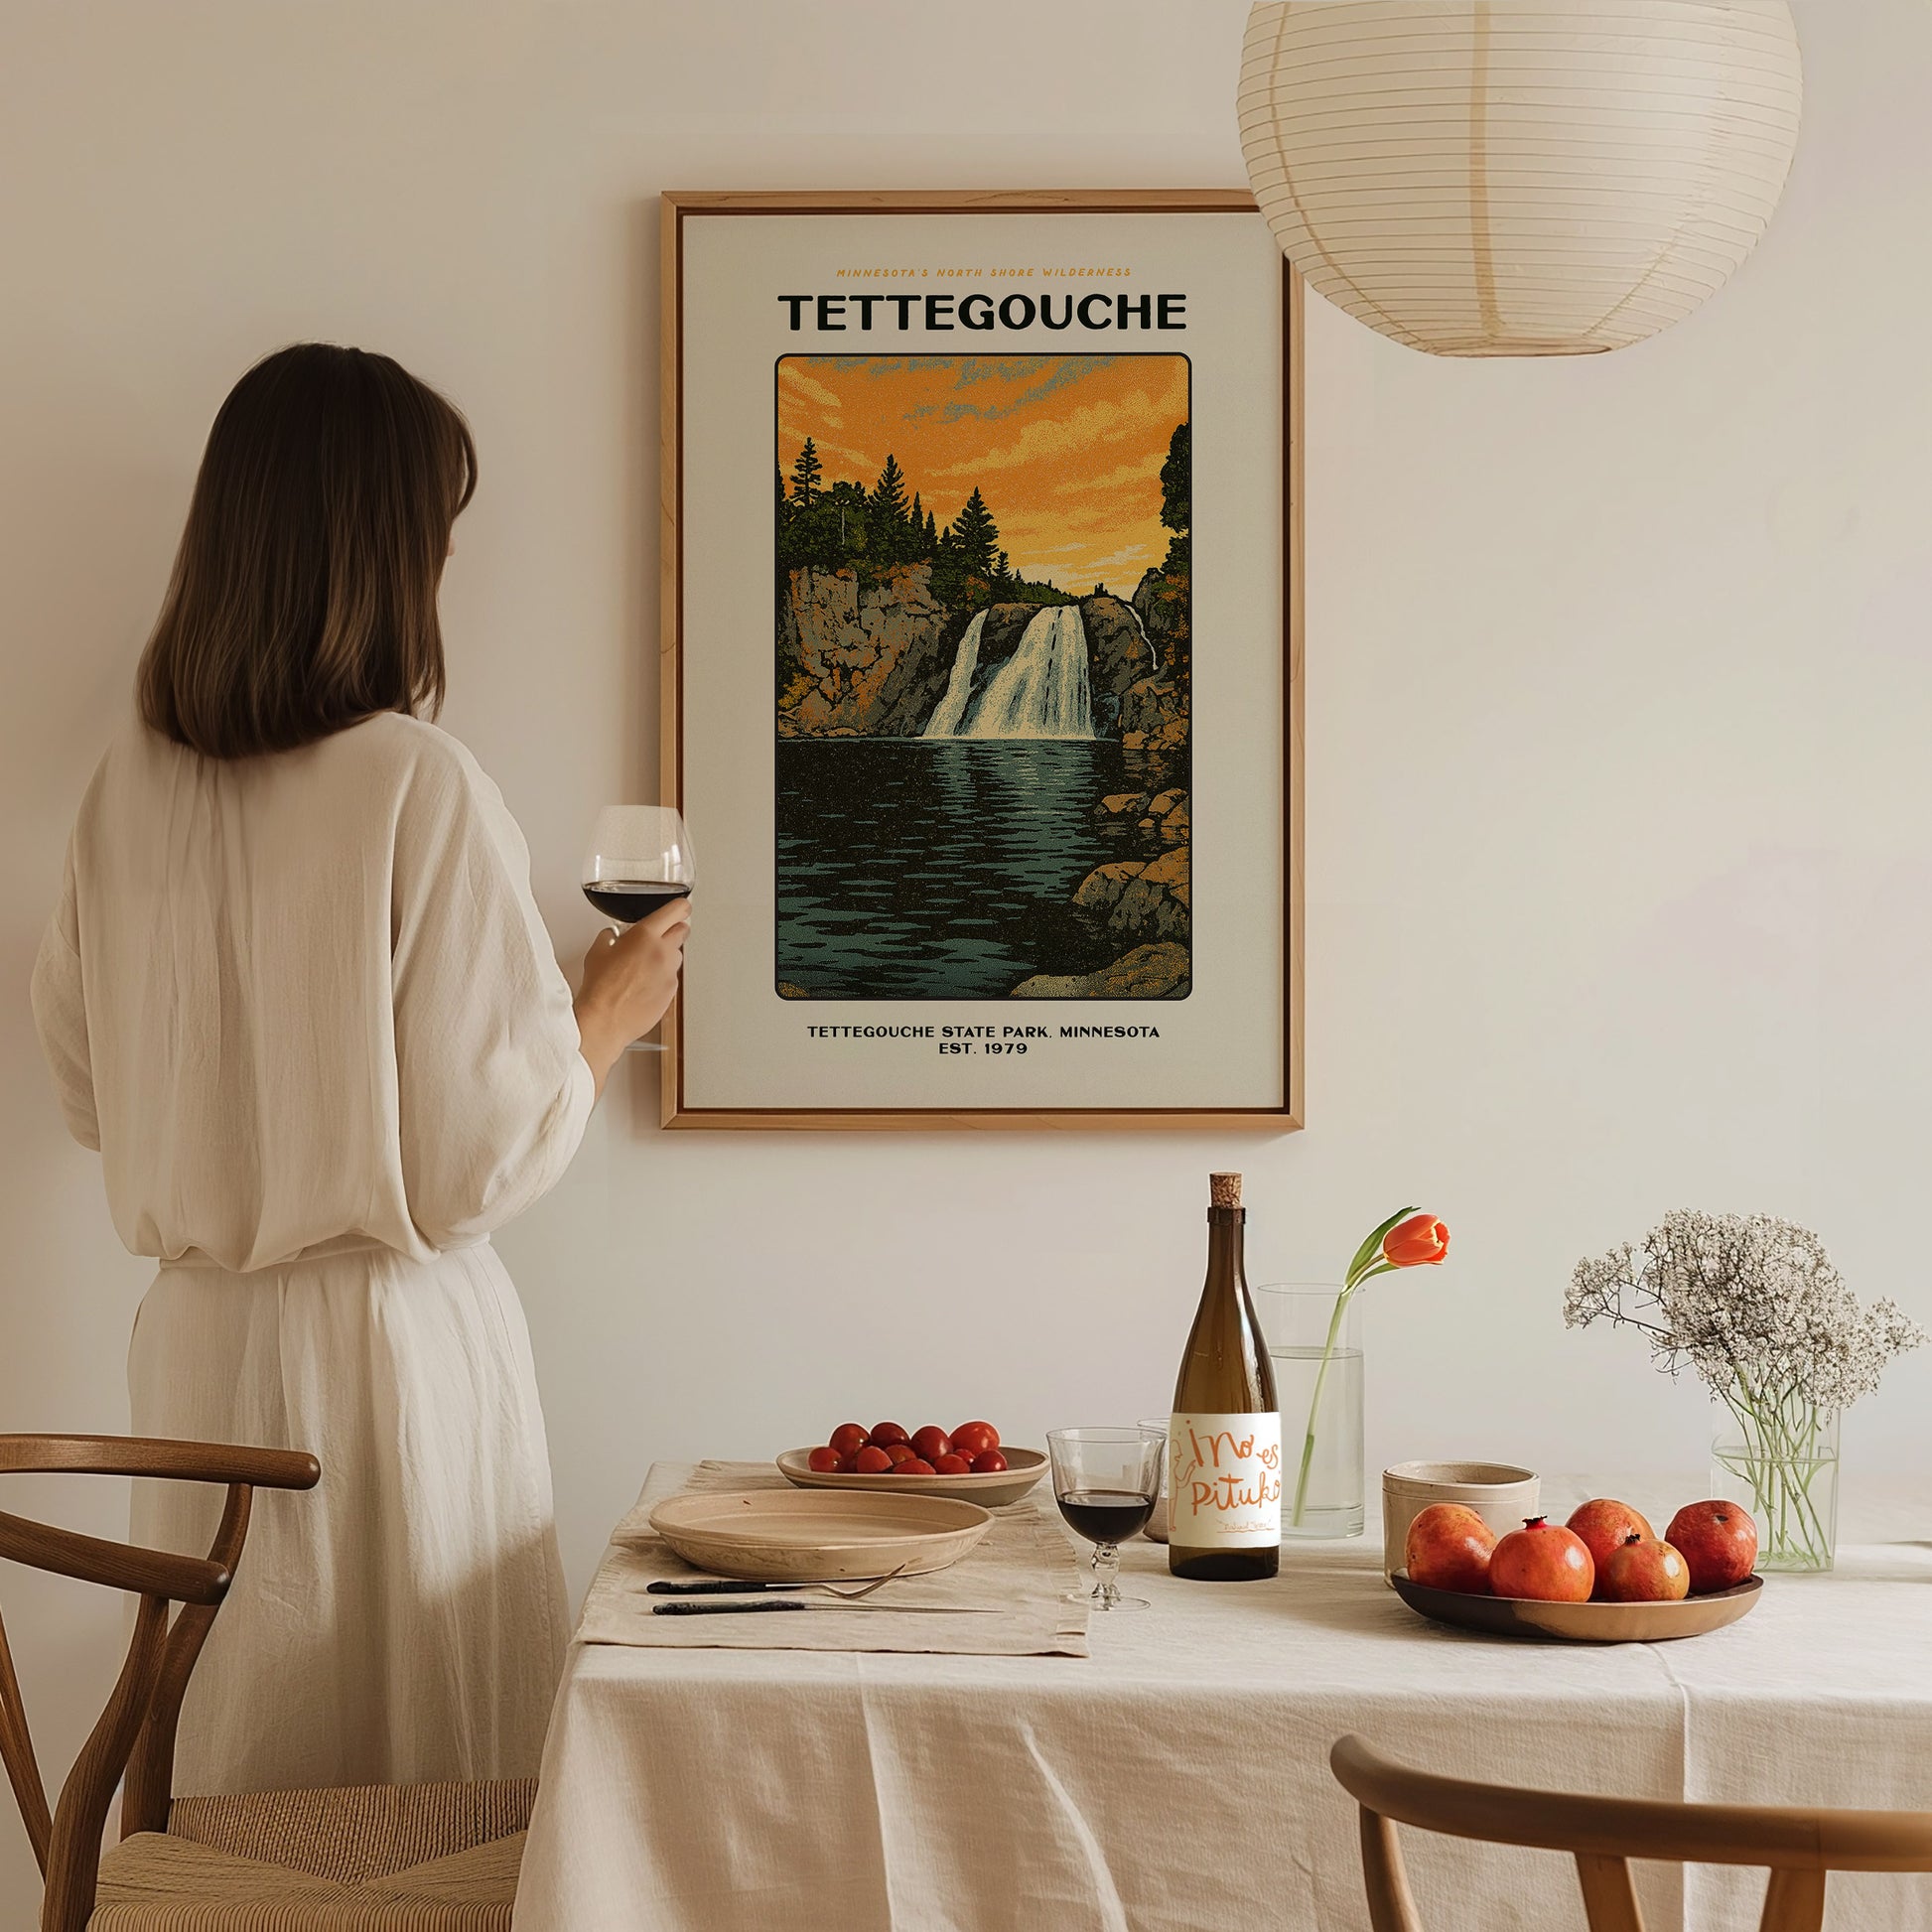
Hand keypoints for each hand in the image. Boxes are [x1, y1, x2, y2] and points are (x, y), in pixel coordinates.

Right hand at [574, 896, 690, 1095]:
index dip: (680, 907)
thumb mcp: (597, 952)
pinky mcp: (671, 993)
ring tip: (645, 966)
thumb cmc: (600, 988)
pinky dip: (663, 978)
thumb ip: (609, 937)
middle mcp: (663, 952)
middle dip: (673, 930)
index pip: (677, 910)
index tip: (681, 908)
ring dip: (667, 956)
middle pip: (683, 931)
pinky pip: (672, 978)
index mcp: (645, 935)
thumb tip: (612, 936)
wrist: (605, 1020)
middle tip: (660, 935)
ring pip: (677, 956)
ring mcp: (670, 973)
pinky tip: (644, 985)